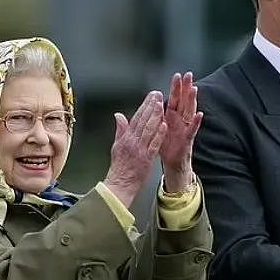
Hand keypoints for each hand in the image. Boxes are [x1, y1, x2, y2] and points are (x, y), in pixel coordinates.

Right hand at [103, 91, 166, 208]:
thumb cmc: (119, 167)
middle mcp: (132, 141)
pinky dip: (158, 134)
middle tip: (158, 95)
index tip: (150, 96)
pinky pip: (153, 144)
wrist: (120, 184)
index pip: (135, 118)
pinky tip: (164, 125)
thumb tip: (118, 116)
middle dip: (151, 106)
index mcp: (126, 138)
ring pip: (148, 130)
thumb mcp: (116, 146)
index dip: (144, 106)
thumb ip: (120, 130)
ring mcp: (140, 149)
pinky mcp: (146, 158)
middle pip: (142, 121)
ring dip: (155, 116)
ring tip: (161, 105)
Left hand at [160, 72, 202, 192]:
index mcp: (172, 117)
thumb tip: (152, 100)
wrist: (172, 163)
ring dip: (192, 100)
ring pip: (189, 112)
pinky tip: (199, 114)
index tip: (178, 75)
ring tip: (194, 89)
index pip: (175, 99)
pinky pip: (192, 130)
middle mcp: (180, 120)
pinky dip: (196, 122)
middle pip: (184, 101)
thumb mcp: (159, 127)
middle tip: (188, 75)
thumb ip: (156, 114)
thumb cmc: (166, 145)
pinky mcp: (187, 139)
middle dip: (186, 88)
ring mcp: (185, 129)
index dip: (176, 88)